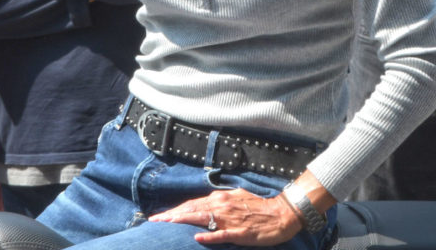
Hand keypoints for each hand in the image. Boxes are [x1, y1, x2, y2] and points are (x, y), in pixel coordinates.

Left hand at [148, 188, 302, 244]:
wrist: (282, 213)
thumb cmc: (259, 207)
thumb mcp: (237, 198)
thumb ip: (221, 202)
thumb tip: (205, 204)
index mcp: (221, 198)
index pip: (192, 203)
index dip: (175, 210)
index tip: (160, 216)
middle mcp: (222, 206)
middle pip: (191, 210)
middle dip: (171, 215)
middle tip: (154, 221)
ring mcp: (230, 220)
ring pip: (201, 219)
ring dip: (182, 221)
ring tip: (166, 225)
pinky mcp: (238, 232)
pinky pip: (220, 234)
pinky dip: (208, 235)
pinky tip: (197, 237)